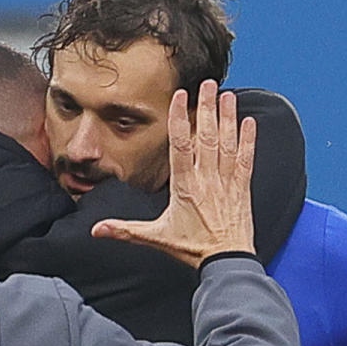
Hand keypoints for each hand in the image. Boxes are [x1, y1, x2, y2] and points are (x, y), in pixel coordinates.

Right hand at [91, 83, 256, 266]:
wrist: (226, 260)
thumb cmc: (193, 249)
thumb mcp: (156, 239)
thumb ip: (125, 231)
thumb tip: (96, 230)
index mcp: (185, 186)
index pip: (181, 146)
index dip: (180, 119)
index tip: (180, 98)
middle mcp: (207, 179)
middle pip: (206, 136)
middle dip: (206, 108)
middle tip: (207, 85)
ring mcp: (227, 181)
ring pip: (227, 142)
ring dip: (228, 117)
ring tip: (227, 95)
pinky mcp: (242, 187)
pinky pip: (246, 158)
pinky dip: (248, 139)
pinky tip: (250, 122)